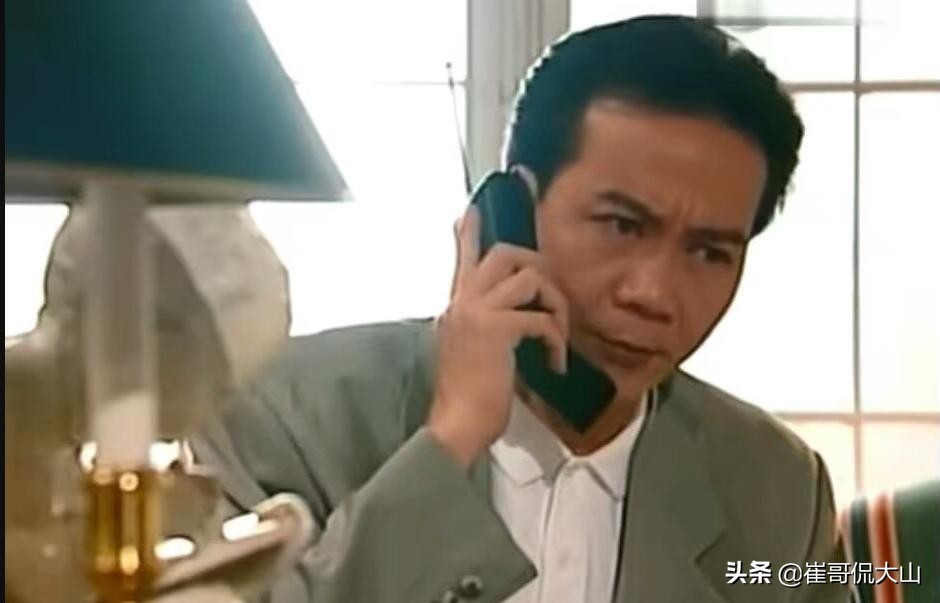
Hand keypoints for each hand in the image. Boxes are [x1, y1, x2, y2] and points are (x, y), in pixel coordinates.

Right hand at [427, 205, 568, 468]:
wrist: (456, 424)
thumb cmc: (465, 400)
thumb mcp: (469, 354)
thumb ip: (482, 331)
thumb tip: (511, 325)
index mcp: (455, 308)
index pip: (463, 260)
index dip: (469, 233)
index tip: (472, 209)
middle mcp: (462, 302)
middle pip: (505, 254)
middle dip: (538, 269)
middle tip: (552, 300)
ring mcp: (477, 312)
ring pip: (529, 276)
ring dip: (554, 305)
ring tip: (557, 337)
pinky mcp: (497, 329)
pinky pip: (540, 318)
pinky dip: (556, 340)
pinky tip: (555, 364)